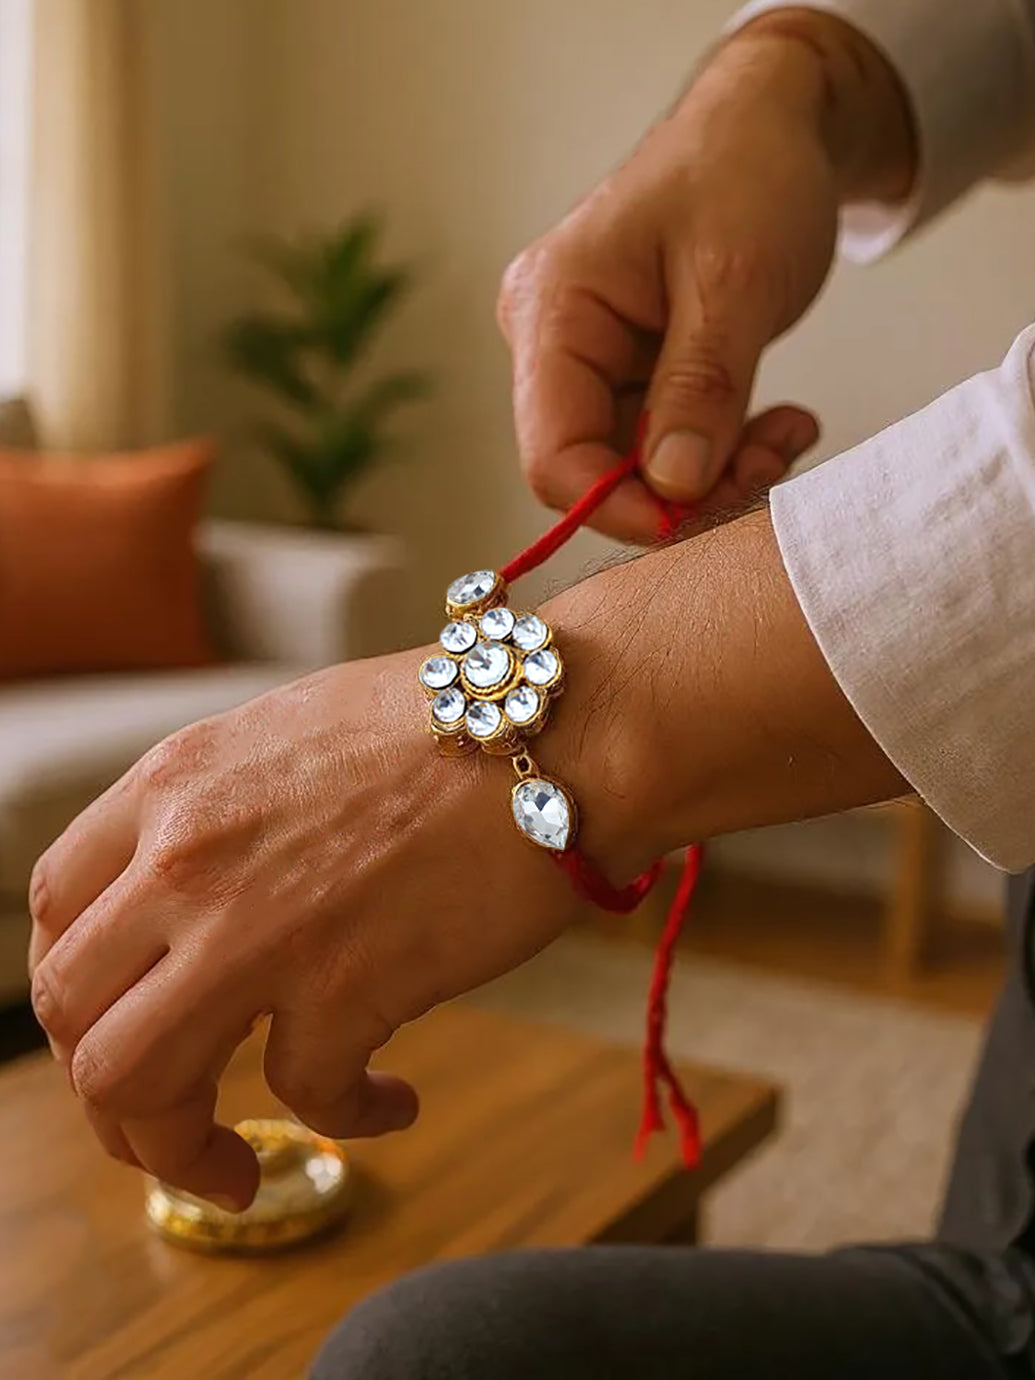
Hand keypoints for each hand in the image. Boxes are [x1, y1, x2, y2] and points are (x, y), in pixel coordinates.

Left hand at [26, 644, 638, 1209]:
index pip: (55, 907)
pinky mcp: (346, 986)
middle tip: (168, 1123)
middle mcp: (187, 857)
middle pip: (70, 1012)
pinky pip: (307, 1098)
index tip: (124, 1022)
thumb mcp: (293, 734)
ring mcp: (256, 926)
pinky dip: (350, 1121)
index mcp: (174, 784)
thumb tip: (198, 900)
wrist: (559, 727)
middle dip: (106, 1093)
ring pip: (132, 1083)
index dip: (79, 985)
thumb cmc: (452, 723)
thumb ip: (223, 810)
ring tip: (234, 1169)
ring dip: (174, 1153)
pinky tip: (394, 1102)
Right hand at [497, 11, 914, 541]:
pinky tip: (778, 423)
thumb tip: (673, 487)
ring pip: (640, 467)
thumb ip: (701, 387)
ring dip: (719, 472)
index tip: (699, 517)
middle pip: (597, 468)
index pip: (554, 454)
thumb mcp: (735, 278)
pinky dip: (726, 450)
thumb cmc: (745, 171)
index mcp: (552, 310)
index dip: (619, 505)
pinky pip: (669, 444)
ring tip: (789, 434)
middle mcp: (555, 344)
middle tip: (772, 462)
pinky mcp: (633, 374)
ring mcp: (592, 362)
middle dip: (685, 489)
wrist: (771, 125)